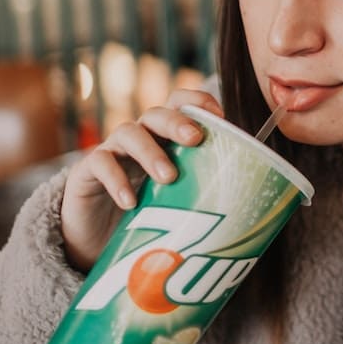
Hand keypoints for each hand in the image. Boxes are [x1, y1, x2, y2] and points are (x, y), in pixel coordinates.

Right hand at [60, 89, 224, 270]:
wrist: (95, 242)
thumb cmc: (145, 218)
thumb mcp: (177, 203)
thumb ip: (203, 197)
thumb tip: (255, 213)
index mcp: (164, 138)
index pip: (180, 103)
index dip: (199, 101)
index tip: (221, 116)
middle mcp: (139, 138)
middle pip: (157, 113)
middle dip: (177, 122)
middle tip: (195, 139)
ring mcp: (112, 152)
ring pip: (129, 132)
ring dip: (150, 151)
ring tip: (168, 177)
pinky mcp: (87, 173)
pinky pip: (100, 164)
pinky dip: (116, 180)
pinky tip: (130, 202)